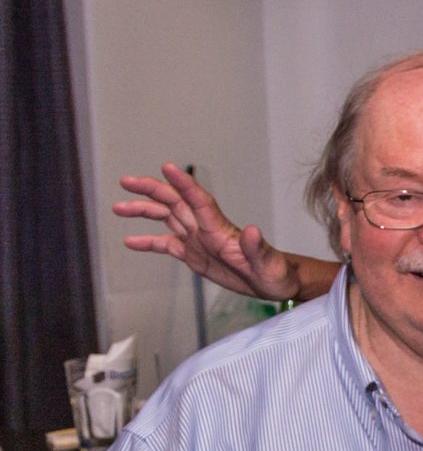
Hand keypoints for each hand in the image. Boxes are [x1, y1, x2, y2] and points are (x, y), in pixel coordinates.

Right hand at [112, 164, 299, 302]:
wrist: (275, 284)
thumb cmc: (276, 272)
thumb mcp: (269, 264)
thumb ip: (258, 248)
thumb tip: (253, 231)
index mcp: (220, 229)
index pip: (198, 200)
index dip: (183, 184)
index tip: (167, 167)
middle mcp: (206, 229)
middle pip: (175, 202)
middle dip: (151, 190)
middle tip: (126, 182)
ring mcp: (199, 240)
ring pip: (166, 218)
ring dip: (143, 210)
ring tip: (118, 207)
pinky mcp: (195, 255)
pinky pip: (167, 245)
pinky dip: (148, 242)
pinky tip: (129, 241)